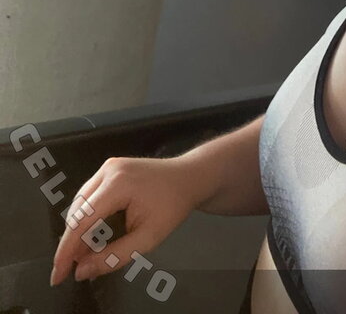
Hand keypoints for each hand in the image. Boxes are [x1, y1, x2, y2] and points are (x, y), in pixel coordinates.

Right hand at [51, 156, 201, 285]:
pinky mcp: (110, 169)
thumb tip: (81, 271)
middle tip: (75, 270)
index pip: (81, 222)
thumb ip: (113, 257)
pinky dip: (87, 218)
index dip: (66, 251)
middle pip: (77, 213)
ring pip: (80, 205)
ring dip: (78, 231)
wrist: (189, 178)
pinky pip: (89, 196)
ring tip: (84, 257)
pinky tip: (92, 236)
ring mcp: (108, 167)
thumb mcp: (147, 238)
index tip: (58, 276)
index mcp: (118, 184)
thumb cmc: (173, 206)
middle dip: (72, 244)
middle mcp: (108, 171)